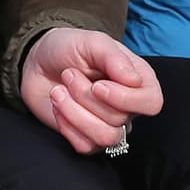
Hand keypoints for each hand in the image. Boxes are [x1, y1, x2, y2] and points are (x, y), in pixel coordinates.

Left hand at [20, 27, 162, 154]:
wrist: (38, 62)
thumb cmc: (69, 48)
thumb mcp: (92, 42)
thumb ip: (113, 57)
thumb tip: (134, 80)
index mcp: (139, 80)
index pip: (151, 103)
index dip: (124, 98)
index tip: (97, 85)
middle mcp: (128, 106)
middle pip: (119, 119)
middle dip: (85, 97)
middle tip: (68, 75)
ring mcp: (108, 125)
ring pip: (105, 137)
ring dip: (74, 113)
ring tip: (58, 92)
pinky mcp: (87, 138)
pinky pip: (85, 146)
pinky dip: (66, 126)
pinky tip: (58, 106)